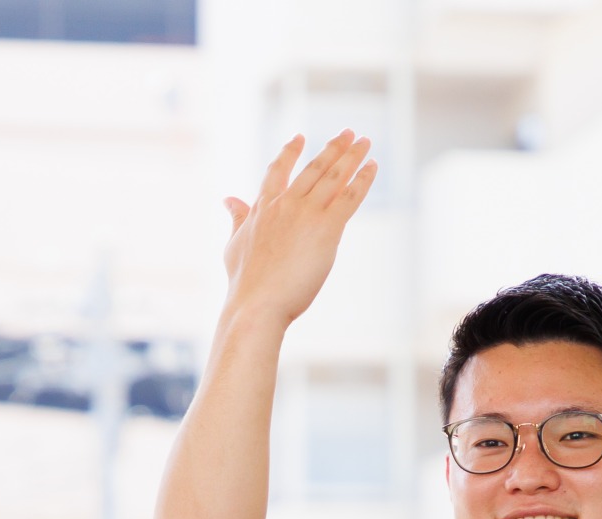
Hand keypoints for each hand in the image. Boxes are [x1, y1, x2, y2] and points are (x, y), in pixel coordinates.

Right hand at [219, 131, 377, 325]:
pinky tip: (372, 166)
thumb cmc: (244, 282)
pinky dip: (363, 179)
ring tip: (364, 140)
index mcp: (263, 207)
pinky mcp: (327, 228)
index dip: (289, 151)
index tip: (300, 137)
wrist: (256, 302)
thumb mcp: (233, 245)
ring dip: (352, 156)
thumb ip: (237, 218)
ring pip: (334, 176)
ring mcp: (307, 213)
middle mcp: (286, 204)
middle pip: (314, 168)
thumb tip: (229, 199)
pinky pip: (350, 197)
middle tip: (347, 132)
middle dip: (333, 148)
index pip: (278, 170)